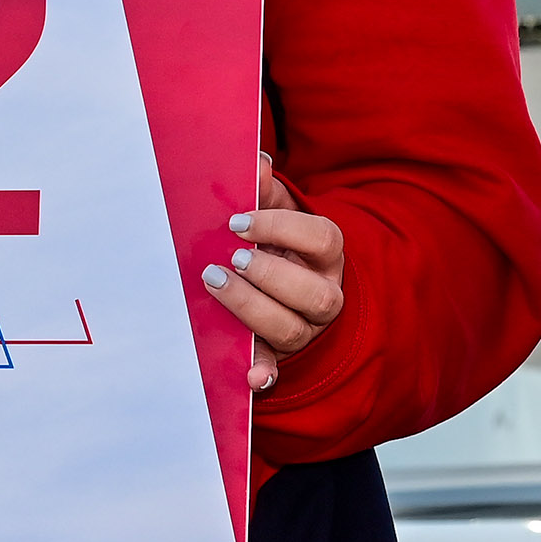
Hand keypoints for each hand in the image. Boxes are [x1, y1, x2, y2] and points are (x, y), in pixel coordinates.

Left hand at [205, 152, 344, 393]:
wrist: (284, 287)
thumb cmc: (277, 245)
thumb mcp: (276, 216)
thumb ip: (267, 193)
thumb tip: (257, 165)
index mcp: (326, 255)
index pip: (321, 239)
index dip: (281, 229)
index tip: (236, 222)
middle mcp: (325, 294)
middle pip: (313, 294)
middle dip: (270, 275)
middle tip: (231, 258)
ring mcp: (305, 329)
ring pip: (291, 329)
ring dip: (251, 309)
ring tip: (214, 282)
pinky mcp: (281, 355)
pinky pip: (276, 370)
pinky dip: (262, 373)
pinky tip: (249, 376)